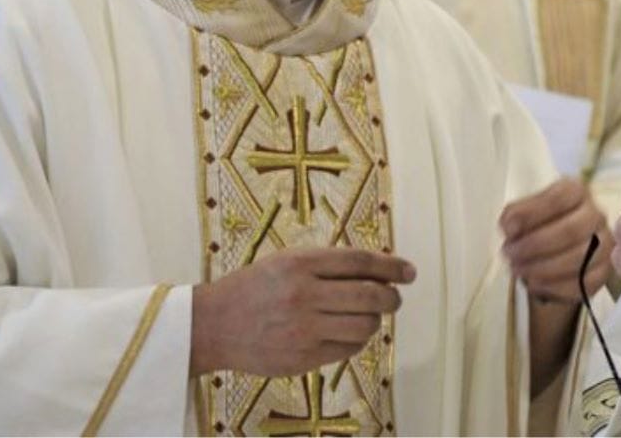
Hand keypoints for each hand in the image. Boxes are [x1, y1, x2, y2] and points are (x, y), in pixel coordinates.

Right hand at [189, 247, 414, 376]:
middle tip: (394, 297)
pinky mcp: (301, 358)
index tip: (409, 272)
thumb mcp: (287, 261)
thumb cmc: (254, 289)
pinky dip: (357, 341)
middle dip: (391, 297)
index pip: (361, 262)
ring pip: (365, 325)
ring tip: (370, 316)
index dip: (392, 266)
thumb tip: (379, 269)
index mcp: (300, 263)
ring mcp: (303, 329)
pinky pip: (348, 349)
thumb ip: (328, 263)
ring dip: (376, 320)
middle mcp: (304, 295)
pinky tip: (349, 333)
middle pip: (370, 295)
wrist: (211, 326)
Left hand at [499, 177, 610, 302]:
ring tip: (518, 269)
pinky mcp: (603, 273)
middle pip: (571, 230)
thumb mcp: (522, 213)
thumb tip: (511, 227)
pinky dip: (554, 286)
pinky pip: (582, 283)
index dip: (531, 213)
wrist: (555, 252)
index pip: (559, 198)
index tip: (508, 229)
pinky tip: (534, 283)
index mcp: (576, 193)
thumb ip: (514, 215)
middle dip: (535, 245)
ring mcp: (603, 245)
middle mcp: (595, 215)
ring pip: (578, 259)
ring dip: (541, 267)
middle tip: (510, 254)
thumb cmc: (538, 226)